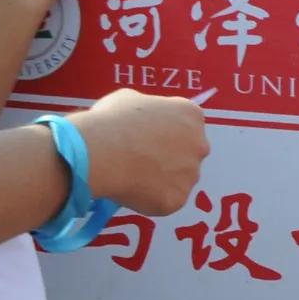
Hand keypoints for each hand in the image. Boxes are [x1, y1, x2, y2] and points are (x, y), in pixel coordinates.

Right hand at [73, 88, 209, 211]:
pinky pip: (166, 200)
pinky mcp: (178, 198)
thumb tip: (146, 120)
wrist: (99, 152)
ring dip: (161, 179)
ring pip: (179, 179)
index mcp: (190, 115)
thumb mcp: (130, 99)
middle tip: (141, 159)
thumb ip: (149, 110)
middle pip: (188, 153)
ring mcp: (191, 174)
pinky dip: (150, 197)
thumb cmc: (111, 121)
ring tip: (131, 173)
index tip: (148, 137)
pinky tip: (130, 188)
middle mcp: (199, 145)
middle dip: (169, 157)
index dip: (165, 132)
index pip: (186, 125)